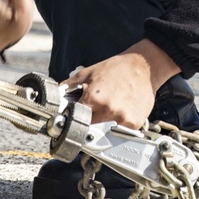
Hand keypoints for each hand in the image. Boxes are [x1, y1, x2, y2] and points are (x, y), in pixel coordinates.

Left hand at [63, 40, 179, 128]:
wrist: (143, 66)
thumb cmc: (117, 68)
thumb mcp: (87, 73)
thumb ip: (69, 86)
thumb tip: (55, 95)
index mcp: (94, 99)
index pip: (76, 120)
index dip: (74, 119)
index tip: (75, 119)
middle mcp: (109, 111)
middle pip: (91, 128)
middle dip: (90, 121)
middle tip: (96, 110)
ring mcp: (123, 119)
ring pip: (107, 132)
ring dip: (106, 123)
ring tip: (111, 107)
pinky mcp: (135, 124)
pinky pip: (121, 131)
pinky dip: (120, 124)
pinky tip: (123, 109)